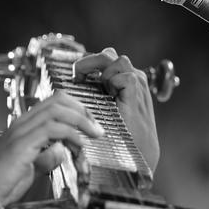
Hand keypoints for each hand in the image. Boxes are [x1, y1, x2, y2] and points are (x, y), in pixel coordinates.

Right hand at [0, 91, 104, 205]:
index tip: (91, 124)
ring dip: (81, 121)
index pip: (54, 103)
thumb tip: (62, 152)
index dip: (77, 109)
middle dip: (83, 111)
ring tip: (94, 135)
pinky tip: (79, 146)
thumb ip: (46, 157)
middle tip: (97, 128)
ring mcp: (20, 132)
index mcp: (24, 126)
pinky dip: (71, 135)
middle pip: (58, 100)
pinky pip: (51, 129)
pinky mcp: (21, 145)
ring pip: (57, 111)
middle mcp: (22, 124)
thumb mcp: (31, 167)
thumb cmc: (2, 182)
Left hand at [72, 48, 159, 169]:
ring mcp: (137, 84)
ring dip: (102, 71)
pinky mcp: (138, 92)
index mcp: (124, 81)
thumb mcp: (103, 112)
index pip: (104, 59)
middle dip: (89, 62)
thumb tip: (70, 89)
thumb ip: (93, 97)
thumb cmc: (118, 137)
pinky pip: (126, 76)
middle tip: (77, 77)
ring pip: (118, 60)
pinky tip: (108, 96)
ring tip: (94, 88)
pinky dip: (113, 82)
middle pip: (108, 54)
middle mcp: (132, 78)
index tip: (74, 78)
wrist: (138, 155)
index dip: (87, 64)